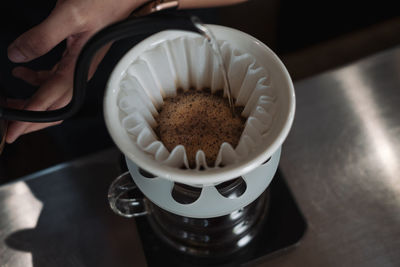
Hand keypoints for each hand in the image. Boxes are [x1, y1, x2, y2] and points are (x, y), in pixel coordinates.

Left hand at [6, 0, 146, 142]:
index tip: (13, 132)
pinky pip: (54, 78)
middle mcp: (80, 72)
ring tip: (10, 102)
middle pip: (54, 107)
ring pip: (53, 95)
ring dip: (32, 102)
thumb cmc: (106, 3)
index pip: (50, 101)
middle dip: (30, 119)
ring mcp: (78, 66)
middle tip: (8, 125)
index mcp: (79, 68)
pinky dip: (36, 81)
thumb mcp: (69, 16)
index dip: (29, 118)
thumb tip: (18, 55)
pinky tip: (22, 72)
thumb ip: (42, 37)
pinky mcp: (76, 58)